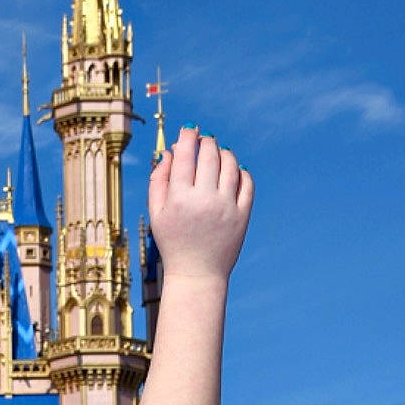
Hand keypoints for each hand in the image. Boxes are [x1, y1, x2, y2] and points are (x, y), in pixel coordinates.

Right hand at [148, 127, 252, 285]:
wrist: (196, 274)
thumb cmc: (173, 241)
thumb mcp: (157, 213)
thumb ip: (159, 180)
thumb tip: (170, 151)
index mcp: (179, 198)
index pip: (186, 154)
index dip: (188, 136)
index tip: (189, 131)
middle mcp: (204, 200)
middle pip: (210, 154)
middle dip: (207, 141)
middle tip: (204, 141)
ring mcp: (226, 207)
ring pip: (230, 164)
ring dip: (224, 153)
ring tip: (219, 154)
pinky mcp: (242, 215)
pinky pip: (247, 183)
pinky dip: (241, 171)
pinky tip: (233, 171)